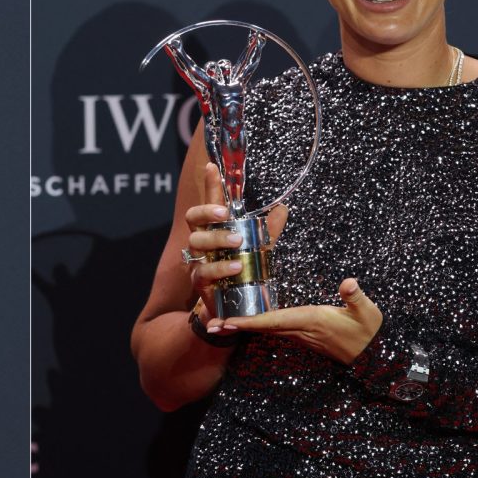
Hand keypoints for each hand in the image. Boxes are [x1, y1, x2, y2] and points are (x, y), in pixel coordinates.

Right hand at [186, 163, 286, 333]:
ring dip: (217, 240)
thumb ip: (267, 230)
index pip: (210, 203)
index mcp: (215, 230)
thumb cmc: (242, 274)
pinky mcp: (200, 283)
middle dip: (207, 212)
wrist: (233, 310)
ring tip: (238, 243)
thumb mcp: (258, 250)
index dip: (210, 185)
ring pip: (196, 243)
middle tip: (225, 214)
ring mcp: (198, 262)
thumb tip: (283, 207)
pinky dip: (221, 268)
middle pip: (193, 218)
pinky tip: (237, 267)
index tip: (212, 166)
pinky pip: (204, 272)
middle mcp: (202, 243)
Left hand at [225, 278, 382, 363]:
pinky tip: (241, 321)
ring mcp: (298, 333)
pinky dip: (254, 324)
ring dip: (241, 326)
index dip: (251, 321)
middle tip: (210, 324)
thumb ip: (356, 298)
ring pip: (264, 328)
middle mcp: (298, 329)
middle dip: (236, 326)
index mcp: (310, 320)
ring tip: (217, 323)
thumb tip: (349, 284)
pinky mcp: (300, 333)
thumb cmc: (368, 331)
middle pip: (261, 327)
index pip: (275, 320)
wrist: (371, 355)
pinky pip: (272, 328)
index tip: (230, 321)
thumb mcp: (367, 313)